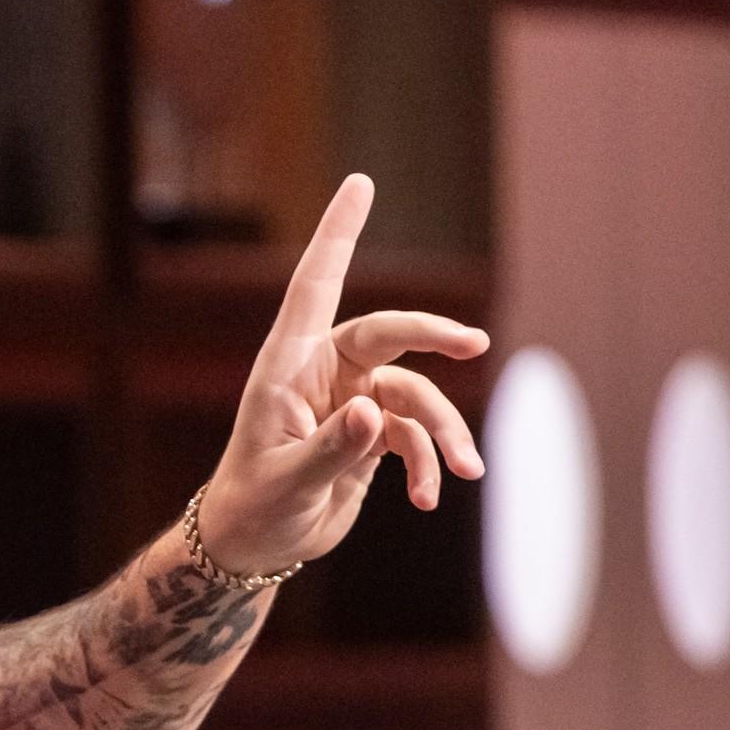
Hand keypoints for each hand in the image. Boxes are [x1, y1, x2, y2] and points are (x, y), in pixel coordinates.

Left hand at [193, 174, 488, 574]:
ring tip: (466, 469)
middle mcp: (322, 373)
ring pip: (414, 395)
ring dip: (443, 432)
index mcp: (288, 366)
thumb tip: (373, 411)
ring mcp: (351, 401)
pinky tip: (429, 498)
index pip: (316, 284)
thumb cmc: (254, 507)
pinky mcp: (370, 435)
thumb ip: (331, 449)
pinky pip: (415, 436)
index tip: (360, 182)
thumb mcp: (287, 482)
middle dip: (433, 336)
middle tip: (476, 344)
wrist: (254, 547)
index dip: (338, 233)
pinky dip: (430, 465)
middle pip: (389, 333)